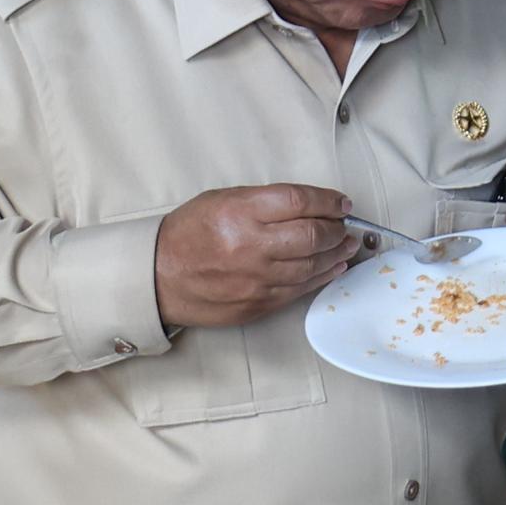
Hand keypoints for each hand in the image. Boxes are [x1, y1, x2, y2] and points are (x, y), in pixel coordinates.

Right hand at [154, 183, 358, 328]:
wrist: (158, 277)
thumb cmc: (188, 234)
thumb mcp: (221, 200)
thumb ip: (265, 201)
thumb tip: (309, 206)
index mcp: (240, 212)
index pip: (299, 201)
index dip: (328, 201)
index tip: (341, 203)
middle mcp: (251, 246)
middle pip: (313, 235)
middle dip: (337, 229)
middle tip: (345, 225)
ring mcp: (257, 279)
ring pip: (312, 265)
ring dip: (337, 254)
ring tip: (347, 245)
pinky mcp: (258, 304)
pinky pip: (300, 289)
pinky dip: (322, 276)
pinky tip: (333, 267)